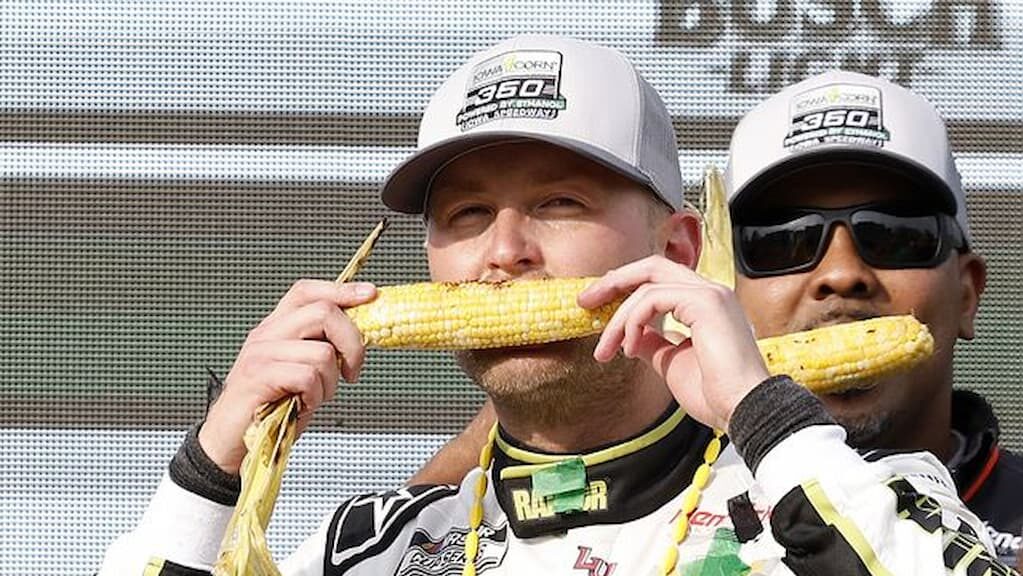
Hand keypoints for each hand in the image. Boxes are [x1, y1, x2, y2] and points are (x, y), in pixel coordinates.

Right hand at [198, 279, 376, 472]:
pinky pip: (307, 377)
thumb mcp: (302, 371)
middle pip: (323, 312)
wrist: (233, 441)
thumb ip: (322, 348)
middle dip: (352, 344)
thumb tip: (362, 336)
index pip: (308, 291)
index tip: (370, 295)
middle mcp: (267, 333)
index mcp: (277, 326)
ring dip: (330, 383)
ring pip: (322, 352)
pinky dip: (315, 396)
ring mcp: (261, 353)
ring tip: (315, 397)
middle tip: (351, 371)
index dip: (342, 291)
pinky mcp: (258, 376)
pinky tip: (302, 405)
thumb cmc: (271, 408)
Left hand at [578, 256, 768, 431]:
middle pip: (651, 267)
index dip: (625, 288)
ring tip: (605, 350)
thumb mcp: (671, 363)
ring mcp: (711, 295)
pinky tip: (629, 349)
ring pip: (646, 286)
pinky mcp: (707, 303)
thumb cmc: (716, 395)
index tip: (597, 308)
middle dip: (613, 282)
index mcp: (706, 305)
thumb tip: (632, 336)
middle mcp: (711, 293)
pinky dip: (632, 322)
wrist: (744, 411)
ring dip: (618, 319)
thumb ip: (653, 343)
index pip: (659, 279)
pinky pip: (653, 299)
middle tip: (584, 301)